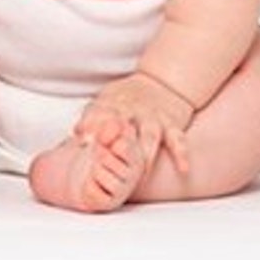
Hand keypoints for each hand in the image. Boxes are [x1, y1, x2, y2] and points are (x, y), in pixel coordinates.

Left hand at [76, 72, 194, 174]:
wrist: (164, 83)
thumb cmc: (128, 98)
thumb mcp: (107, 100)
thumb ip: (92, 116)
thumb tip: (76, 133)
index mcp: (114, 104)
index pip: (100, 114)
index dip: (91, 126)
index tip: (84, 141)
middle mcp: (134, 110)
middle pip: (124, 127)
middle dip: (116, 143)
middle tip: (109, 163)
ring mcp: (154, 118)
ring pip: (150, 137)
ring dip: (145, 155)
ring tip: (139, 176)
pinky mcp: (172, 124)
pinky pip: (178, 140)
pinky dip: (181, 154)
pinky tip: (183, 169)